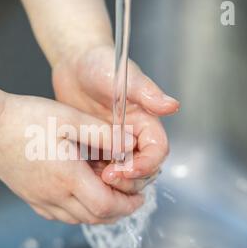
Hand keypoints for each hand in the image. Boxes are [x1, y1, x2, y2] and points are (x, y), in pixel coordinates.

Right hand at [0, 92, 143, 224]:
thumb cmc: (26, 117)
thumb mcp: (69, 119)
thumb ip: (103, 133)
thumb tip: (130, 144)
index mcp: (67, 177)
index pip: (106, 206)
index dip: (127, 205)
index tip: (139, 198)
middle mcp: (53, 195)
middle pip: (94, 218)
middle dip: (118, 211)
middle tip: (130, 199)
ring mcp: (38, 198)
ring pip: (76, 219)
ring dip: (98, 213)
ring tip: (109, 197)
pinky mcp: (27, 196)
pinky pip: (58, 215)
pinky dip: (77, 211)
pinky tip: (80, 197)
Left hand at [52, 45, 179, 192]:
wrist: (74, 65)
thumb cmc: (101, 64)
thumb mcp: (124, 77)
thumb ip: (147, 93)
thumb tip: (172, 106)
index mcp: (146, 123)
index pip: (156, 152)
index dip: (145, 165)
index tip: (126, 170)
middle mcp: (133, 137)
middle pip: (143, 170)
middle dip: (129, 179)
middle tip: (106, 177)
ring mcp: (115, 145)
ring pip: (123, 175)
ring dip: (113, 183)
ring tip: (94, 180)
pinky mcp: (97, 149)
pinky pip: (101, 171)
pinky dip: (95, 178)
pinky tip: (81, 175)